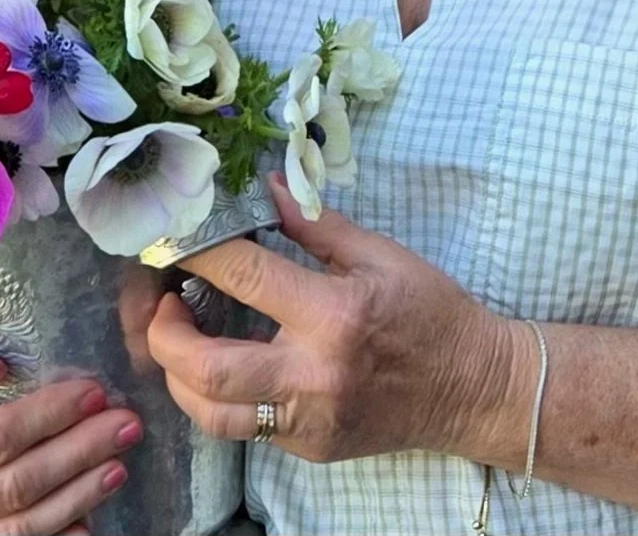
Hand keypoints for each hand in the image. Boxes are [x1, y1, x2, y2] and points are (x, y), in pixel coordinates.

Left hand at [146, 173, 517, 464]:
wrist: (474, 388)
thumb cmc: (430, 310)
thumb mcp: (378, 253)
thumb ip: (312, 224)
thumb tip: (263, 188)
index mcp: (333, 315)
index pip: (245, 276)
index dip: (198, 250)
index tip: (175, 235)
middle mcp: (313, 376)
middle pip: (208, 369)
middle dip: (166, 335)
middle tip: (163, 304)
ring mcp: (309, 423)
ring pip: (213, 416)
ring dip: (180, 378)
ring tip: (179, 341)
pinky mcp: (310, 449)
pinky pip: (245, 431)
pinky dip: (220, 399)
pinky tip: (221, 366)